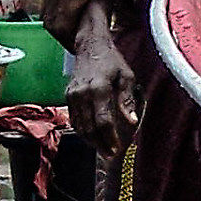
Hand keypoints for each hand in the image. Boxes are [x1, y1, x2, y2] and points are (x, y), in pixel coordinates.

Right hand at [63, 28, 138, 154]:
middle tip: (110, 155)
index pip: (103, 121)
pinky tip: (93, 137)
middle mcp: (82, 93)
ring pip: (80, 126)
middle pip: (90, 127)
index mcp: (99, 88)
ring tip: (103, 149)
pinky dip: (83, 131)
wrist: (90, 46)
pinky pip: (74, 120)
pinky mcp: (68, 96)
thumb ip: (127, 100)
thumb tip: (132, 121)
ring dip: (91, 141)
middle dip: (100, 144)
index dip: (110, 138)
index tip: (116, 149)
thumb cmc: (112, 61)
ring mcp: (72, 95)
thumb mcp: (126, 76)